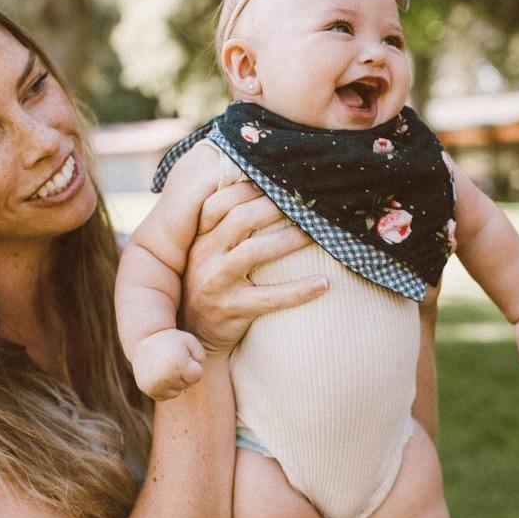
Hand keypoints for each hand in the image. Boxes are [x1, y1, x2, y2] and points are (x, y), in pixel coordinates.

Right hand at [132, 329, 205, 399]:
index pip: (197, 376)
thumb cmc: (171, 340)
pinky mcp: (149, 390)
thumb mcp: (189, 340)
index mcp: (178, 365)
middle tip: (172, 360)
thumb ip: (200, 355)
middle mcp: (166, 378)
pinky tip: (160, 374)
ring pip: (176, 392)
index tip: (184, 356)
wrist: (143, 340)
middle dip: (184, 374)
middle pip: (187, 384)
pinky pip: (165, 396)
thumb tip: (198, 372)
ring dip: (175, 382)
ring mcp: (156, 386)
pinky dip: (165, 388)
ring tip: (166, 367)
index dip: (193, 366)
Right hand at [180, 181, 327, 353]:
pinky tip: (323, 284)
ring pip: (253, 252)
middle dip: (274, 206)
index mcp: (199, 240)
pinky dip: (298, 290)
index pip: (217, 204)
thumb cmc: (211, 286)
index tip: (276, 181)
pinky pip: (269, 298)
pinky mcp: (231, 309)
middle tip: (305, 202)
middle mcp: (204, 257)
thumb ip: (224, 230)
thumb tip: (264, 195)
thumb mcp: (207, 256)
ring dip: (289, 239)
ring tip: (316, 233)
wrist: (195, 336)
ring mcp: (216, 283)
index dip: (247, 189)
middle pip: (239, 220)